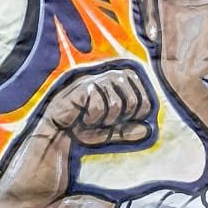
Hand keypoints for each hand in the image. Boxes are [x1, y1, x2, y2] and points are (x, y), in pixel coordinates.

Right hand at [41, 63, 155, 147]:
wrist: (59, 130)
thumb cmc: (87, 127)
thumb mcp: (112, 132)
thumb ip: (130, 131)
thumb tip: (148, 130)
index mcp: (127, 81)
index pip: (146, 103)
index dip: (133, 120)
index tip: (118, 121)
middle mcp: (115, 75)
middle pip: (134, 104)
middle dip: (119, 120)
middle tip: (103, 120)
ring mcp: (99, 78)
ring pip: (115, 106)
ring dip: (103, 121)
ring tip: (91, 118)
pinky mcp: (83, 86)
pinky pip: (97, 108)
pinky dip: (90, 119)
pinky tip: (81, 115)